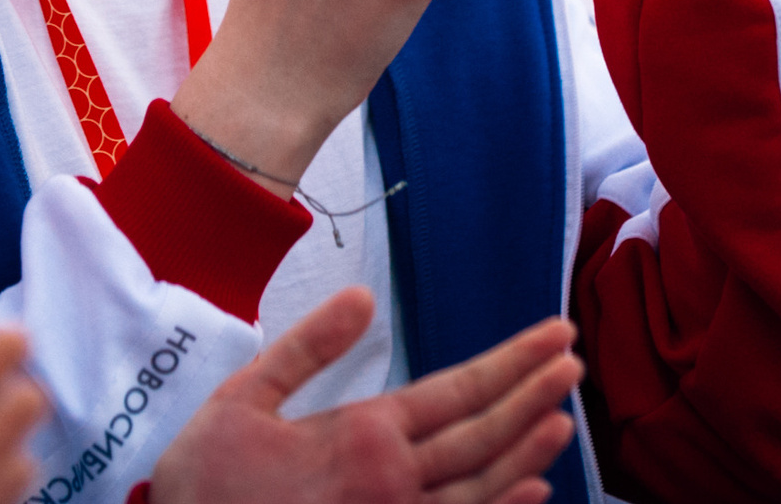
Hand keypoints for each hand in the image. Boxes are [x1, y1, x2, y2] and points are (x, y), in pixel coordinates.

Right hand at [146, 288, 580, 503]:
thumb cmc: (207, 480)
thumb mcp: (244, 397)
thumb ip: (309, 346)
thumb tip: (364, 296)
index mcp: (362, 436)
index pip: (459, 390)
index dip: (514, 362)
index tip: (555, 335)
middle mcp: (393, 485)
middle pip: (485, 435)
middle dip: (535, 395)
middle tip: (573, 361)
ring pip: (483, 488)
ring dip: (530, 452)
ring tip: (564, 417)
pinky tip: (531, 492)